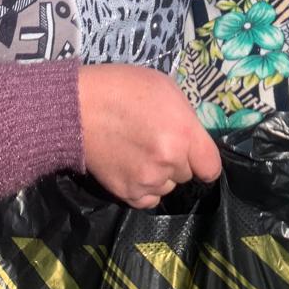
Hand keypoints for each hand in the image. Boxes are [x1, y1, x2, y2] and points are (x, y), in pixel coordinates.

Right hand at [77, 64, 220, 208]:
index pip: (211, 167)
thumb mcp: (165, 89)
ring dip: (159, 175)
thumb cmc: (122, 88)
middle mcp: (169, 163)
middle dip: (177, 160)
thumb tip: (190, 138)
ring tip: (139, 153)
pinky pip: (148, 200)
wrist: (78, 108)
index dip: (203, 160)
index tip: (195, 154)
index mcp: (184, 135)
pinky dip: (144, 189)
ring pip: (166, 187)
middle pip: (186, 174)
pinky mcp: (126, 193)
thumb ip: (185, 118)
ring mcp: (147, 181)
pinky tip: (132, 169)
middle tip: (156, 142)